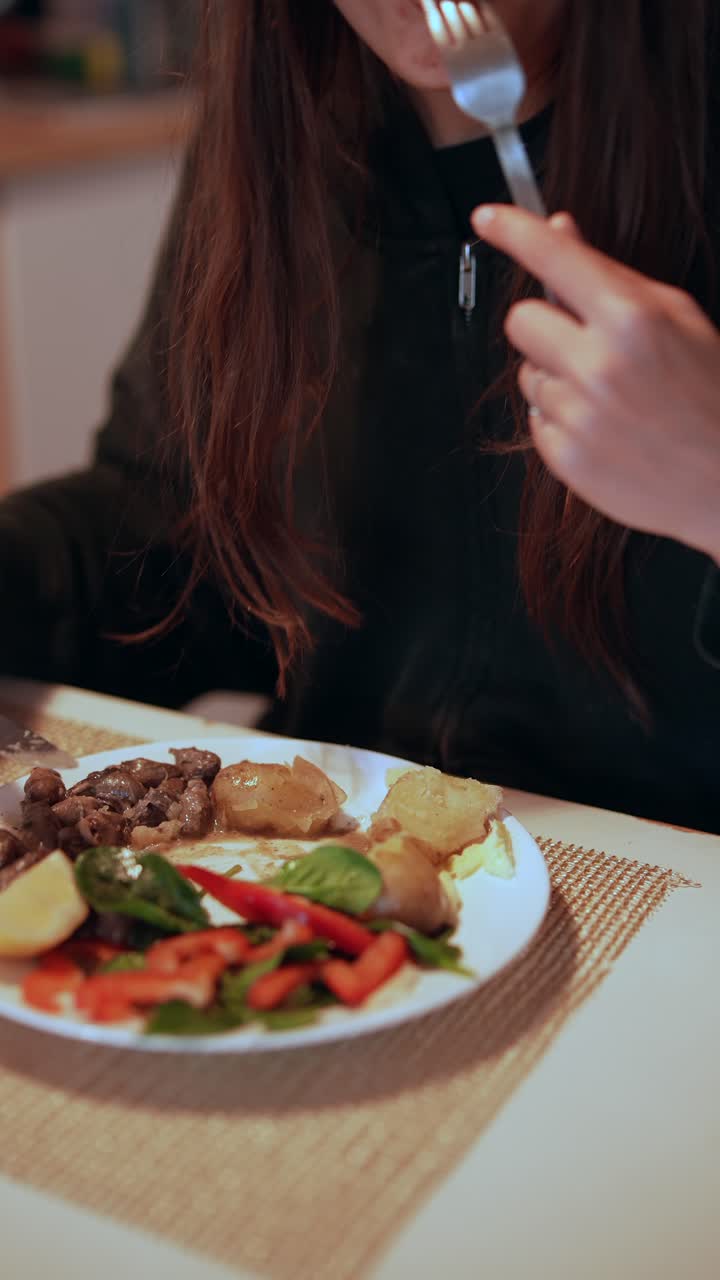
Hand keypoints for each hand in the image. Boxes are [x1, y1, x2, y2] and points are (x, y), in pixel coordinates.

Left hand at [472, 204, 719, 562]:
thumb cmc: (708, 396)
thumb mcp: (677, 318)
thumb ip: (611, 276)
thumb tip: (561, 231)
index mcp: (633, 319)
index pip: (553, 258)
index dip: (513, 230)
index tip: (488, 218)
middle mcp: (599, 365)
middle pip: (520, 320)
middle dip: (545, 326)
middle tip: (584, 343)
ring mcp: (579, 415)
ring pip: (527, 374)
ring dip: (557, 379)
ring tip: (610, 397)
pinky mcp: (564, 457)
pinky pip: (536, 420)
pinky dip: (561, 421)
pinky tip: (604, 428)